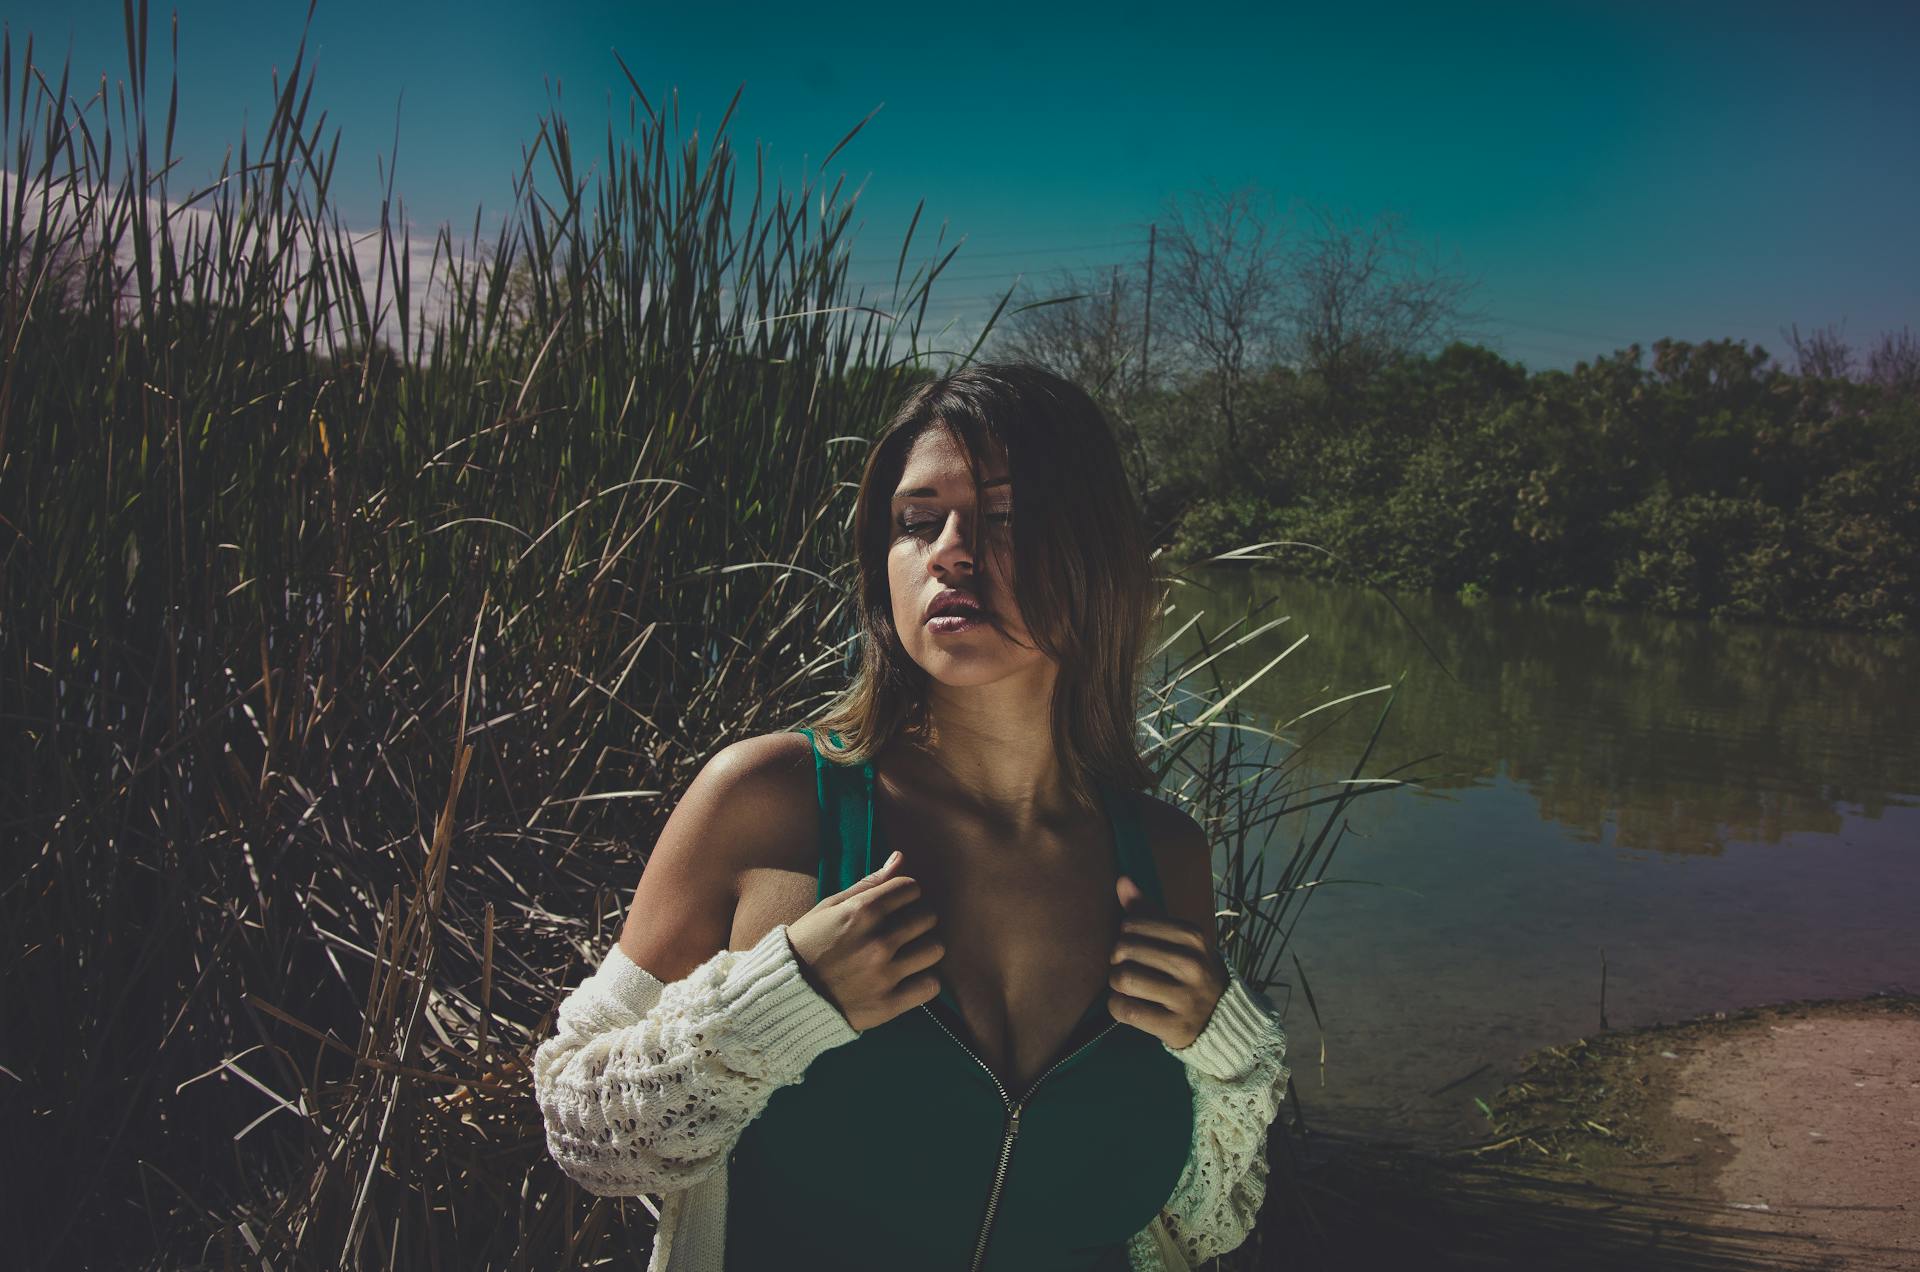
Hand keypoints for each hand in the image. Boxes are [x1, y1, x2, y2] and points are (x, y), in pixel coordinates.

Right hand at [786, 849, 944, 1032]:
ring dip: (924, 948)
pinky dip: (924, 981)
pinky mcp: (887, 1004)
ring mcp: (884, 975)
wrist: (783, 995)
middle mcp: (877, 941)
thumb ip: (869, 883)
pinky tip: (909, 978)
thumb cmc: (807, 944)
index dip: (906, 893)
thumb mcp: (830, 907)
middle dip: (918, 919)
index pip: (911, 888)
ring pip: (935, 949)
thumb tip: (900, 857)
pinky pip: (930, 986)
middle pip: (928, 917)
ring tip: (909, 953)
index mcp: (862, 912)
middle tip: (904, 929)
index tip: (897, 904)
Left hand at [1106, 874, 1227, 1049]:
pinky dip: (1118, 1007)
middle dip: (1117, 961)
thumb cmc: (1193, 972)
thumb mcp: (1180, 939)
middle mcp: (1191, 964)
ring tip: (1128, 988)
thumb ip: (1148, 910)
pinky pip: (1126, 1010)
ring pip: (1123, 979)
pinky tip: (1129, 1005)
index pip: (1132, 924)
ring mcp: (1185, 997)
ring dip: (1117, 985)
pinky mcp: (1174, 1026)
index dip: (1124, 936)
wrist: (1225, 1018)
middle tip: (1128, 968)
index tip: (1135, 949)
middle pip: (1124, 950)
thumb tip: (1122, 880)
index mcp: (1192, 936)